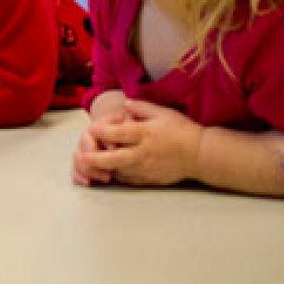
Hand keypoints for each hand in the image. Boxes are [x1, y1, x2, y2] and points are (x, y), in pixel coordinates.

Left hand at [80, 99, 203, 185]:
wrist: (201, 155)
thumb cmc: (181, 130)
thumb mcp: (163, 113)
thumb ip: (142, 107)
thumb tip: (125, 103)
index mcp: (145, 134)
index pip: (119, 134)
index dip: (103, 132)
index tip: (91, 129)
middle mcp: (143, 152)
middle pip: (115, 158)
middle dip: (96, 159)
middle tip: (82, 158)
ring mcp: (146, 168)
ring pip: (119, 171)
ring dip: (104, 169)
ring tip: (90, 166)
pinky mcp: (150, 180)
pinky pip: (129, 179)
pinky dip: (118, 175)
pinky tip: (110, 171)